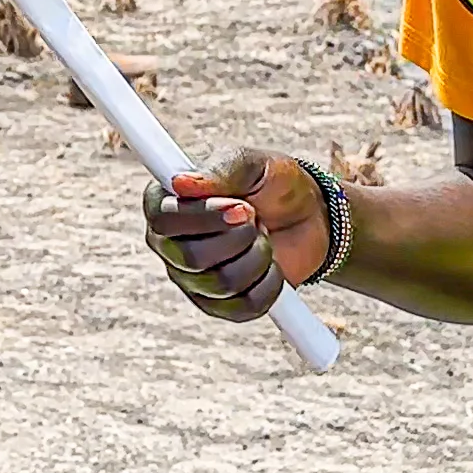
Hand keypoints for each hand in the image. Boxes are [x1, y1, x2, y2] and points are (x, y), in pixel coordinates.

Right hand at [140, 147, 329, 319]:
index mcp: (167, 203)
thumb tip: (179, 183)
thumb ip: (217, 173)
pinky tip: (272, 263)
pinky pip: (244, 306)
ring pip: (221, 283)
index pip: (163, 220)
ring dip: (257, 256)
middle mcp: (171, 244)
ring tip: (264, 237)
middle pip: (190, 257)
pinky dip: (270, 283)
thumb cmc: (272, 183)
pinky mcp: (220, 305)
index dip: (203, 217)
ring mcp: (193, 279)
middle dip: (238, 237)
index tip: (241, 207)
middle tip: (255, 217)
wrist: (309, 215)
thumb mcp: (250, 165)